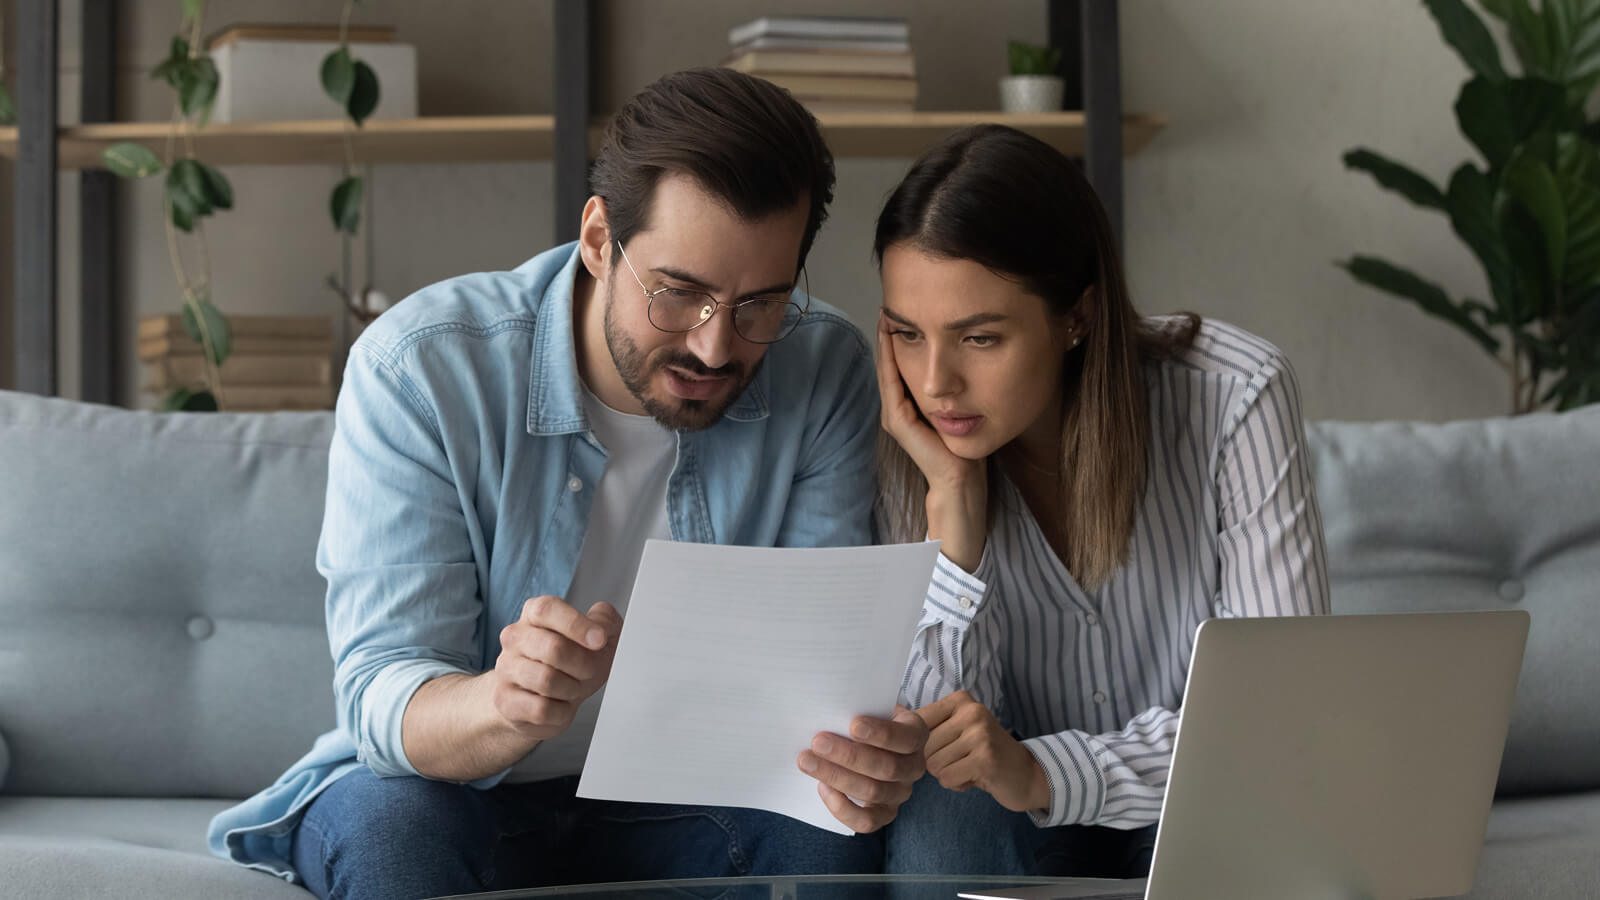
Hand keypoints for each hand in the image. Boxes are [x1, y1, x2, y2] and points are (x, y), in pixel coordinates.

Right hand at [490, 595, 622, 740]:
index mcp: (535, 614)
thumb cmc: (572, 665)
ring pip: (547, 681)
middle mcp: (515, 637)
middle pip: (553, 648)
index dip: (576, 624)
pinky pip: (541, 709)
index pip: (547, 609)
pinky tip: (559, 705)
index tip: (599, 640)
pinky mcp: (504, 700)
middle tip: (589, 672)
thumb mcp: (598, 638)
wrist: (544, 702)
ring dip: (572, 689)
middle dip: (583, 665)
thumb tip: (602, 624)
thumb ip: (606, 620)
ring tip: (572, 688)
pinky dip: (561, 711)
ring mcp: (506, 668)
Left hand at [797, 706, 928, 832]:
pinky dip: (841, 807)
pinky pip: (866, 821)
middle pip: (887, 768)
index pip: (905, 738)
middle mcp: (914, 766)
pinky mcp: (885, 814)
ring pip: (873, 792)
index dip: (881, 733)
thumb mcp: (868, 707)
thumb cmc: (867, 719)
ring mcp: (901, 793)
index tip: (853, 725)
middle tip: (818, 742)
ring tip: (807, 761)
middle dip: (848, 756)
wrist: (869, 743)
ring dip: (836, 776)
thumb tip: (828, 711)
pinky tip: (822, 786)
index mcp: (915, 734)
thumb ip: (857, 708)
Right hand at [875, 317, 983, 490]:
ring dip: (885, 342)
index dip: (898, 338)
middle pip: (889, 363)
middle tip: (889, 302)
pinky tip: (892, 336)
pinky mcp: (898, 421)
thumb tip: (960, 357)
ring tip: (887, 313)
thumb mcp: (957, 408)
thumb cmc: (963, 446)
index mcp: (908, 406)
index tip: (901, 311)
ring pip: (886, 369)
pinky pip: (892, 381)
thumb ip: (951, 389)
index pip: (899, 365)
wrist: (961, 478)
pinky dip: (890, 357)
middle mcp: (896, 409)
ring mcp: (894, 415)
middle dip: (889, 334)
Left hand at [917, 690, 1048, 812]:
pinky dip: (956, 784)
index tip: (938, 747)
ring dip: (946, 774)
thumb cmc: (981, 753)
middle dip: (935, 761)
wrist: (1025, 774)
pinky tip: (974, 777)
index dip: (919, 743)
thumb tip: (888, 720)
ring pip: (932, 764)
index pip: (916, 722)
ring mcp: (980, 734)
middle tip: (960, 760)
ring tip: (968, 767)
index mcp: (960, 700)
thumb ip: (928, 725)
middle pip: (922, 746)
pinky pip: (947, 778)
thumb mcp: (956, 730)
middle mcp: (971, 711)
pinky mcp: (985, 758)